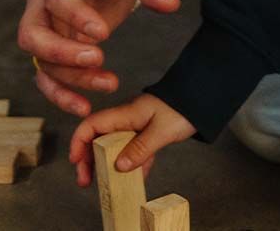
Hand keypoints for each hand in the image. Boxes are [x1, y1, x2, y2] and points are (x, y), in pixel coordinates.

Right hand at [17, 0, 179, 116]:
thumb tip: (170, 6)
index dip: (77, 17)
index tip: (104, 34)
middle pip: (32, 33)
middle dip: (61, 52)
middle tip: (97, 59)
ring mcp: (42, 23)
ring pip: (39, 59)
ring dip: (70, 78)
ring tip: (109, 83)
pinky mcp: (51, 44)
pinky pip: (45, 74)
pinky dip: (60, 93)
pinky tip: (84, 107)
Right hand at [69, 94, 195, 186]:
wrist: (204, 95)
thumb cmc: (183, 106)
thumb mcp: (161, 130)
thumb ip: (140, 148)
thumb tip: (118, 166)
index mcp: (126, 113)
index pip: (92, 124)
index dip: (79, 141)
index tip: (75, 161)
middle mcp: (128, 118)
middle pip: (98, 138)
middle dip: (88, 159)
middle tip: (86, 180)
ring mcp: (138, 125)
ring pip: (115, 146)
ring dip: (108, 165)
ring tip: (105, 184)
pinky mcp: (149, 132)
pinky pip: (134, 150)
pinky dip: (132, 164)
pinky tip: (135, 178)